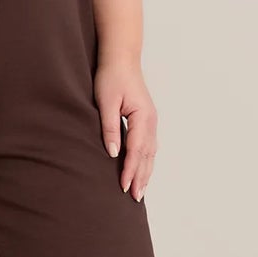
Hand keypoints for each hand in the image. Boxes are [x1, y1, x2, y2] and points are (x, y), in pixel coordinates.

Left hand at [94, 55, 157, 200]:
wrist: (121, 58)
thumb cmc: (112, 77)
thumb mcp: (106, 102)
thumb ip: (109, 128)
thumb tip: (112, 153)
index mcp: (143, 117)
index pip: (136, 150)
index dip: (129, 170)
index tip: (122, 187)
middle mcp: (151, 121)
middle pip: (147, 156)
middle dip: (141, 178)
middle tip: (134, 198)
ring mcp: (151, 121)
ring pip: (151, 153)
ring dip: (146, 172)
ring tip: (140, 191)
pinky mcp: (146, 120)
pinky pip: (149, 146)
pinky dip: (146, 161)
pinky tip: (142, 170)